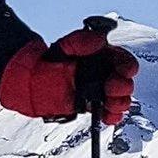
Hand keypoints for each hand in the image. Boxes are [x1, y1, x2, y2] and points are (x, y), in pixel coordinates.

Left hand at [0, 20, 137, 125]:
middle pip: (124, 82)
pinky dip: (111, 116)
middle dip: (123, 86)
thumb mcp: (62, 47)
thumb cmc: (48, 63)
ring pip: (120, 99)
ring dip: (120, 103)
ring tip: (110, 103)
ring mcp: (99, 91)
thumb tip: (99, 40)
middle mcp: (104, 74)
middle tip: (112, 87)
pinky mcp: (92, 106)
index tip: (125, 71)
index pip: (122, 60)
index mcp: (101, 57)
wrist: (31, 84)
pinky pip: (108, 113)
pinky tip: (107, 115)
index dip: (127, 66)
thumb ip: (79, 41)